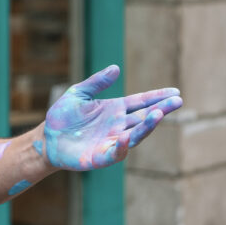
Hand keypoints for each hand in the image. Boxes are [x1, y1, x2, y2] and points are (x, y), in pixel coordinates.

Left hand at [38, 64, 181, 170]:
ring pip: (135, 134)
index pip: (141, 102)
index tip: (175, 92)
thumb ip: (96, 82)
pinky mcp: (101, 156)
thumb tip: (116, 68)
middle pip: (144, 117)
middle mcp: (118, 126)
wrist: (47, 138)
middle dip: (161, 109)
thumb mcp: (78, 93)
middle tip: (177, 101)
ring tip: (158, 113)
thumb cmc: (63, 116)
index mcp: (115, 109)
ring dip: (147, 126)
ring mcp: (112, 141)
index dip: (157, 97)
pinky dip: (122, 146)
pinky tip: (126, 137)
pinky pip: (116, 152)